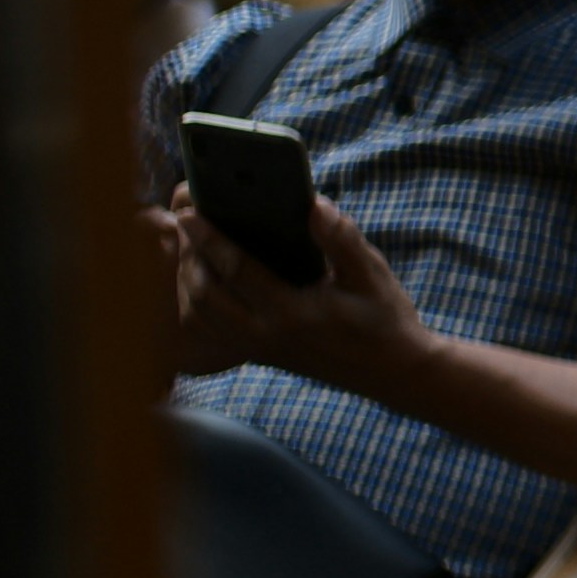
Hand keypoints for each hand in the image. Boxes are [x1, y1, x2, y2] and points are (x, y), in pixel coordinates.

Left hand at [155, 188, 428, 397]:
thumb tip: (314, 205)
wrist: (394, 372)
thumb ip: (342, 240)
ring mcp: (260, 348)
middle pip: (205, 294)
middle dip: (188, 257)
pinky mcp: (260, 354)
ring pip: (202, 316)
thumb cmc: (385, 319)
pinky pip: (212, 330)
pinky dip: (197, 305)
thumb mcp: (371, 275)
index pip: (236, 271)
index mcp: (293, 312)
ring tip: (189, 248)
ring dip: (187, 281)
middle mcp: (268, 334)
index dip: (208, 240)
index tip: (189, 213)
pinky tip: (202, 280)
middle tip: (182, 225)